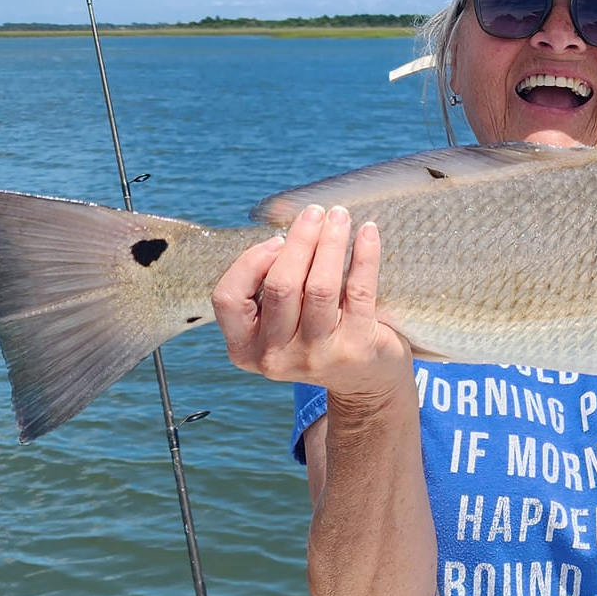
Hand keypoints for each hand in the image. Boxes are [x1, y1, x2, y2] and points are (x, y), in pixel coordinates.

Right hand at [212, 204, 413, 399]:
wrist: (364, 381)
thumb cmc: (316, 335)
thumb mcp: (280, 320)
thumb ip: (269, 283)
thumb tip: (282, 221)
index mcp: (245, 348)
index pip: (228, 298)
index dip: (250, 262)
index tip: (276, 240)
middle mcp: (276, 357)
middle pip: (280, 285)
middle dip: (299, 241)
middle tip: (314, 213)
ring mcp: (316, 356)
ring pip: (319, 287)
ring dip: (329, 242)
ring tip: (339, 216)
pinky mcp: (355, 349)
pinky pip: (357, 291)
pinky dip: (364, 256)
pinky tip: (368, 233)